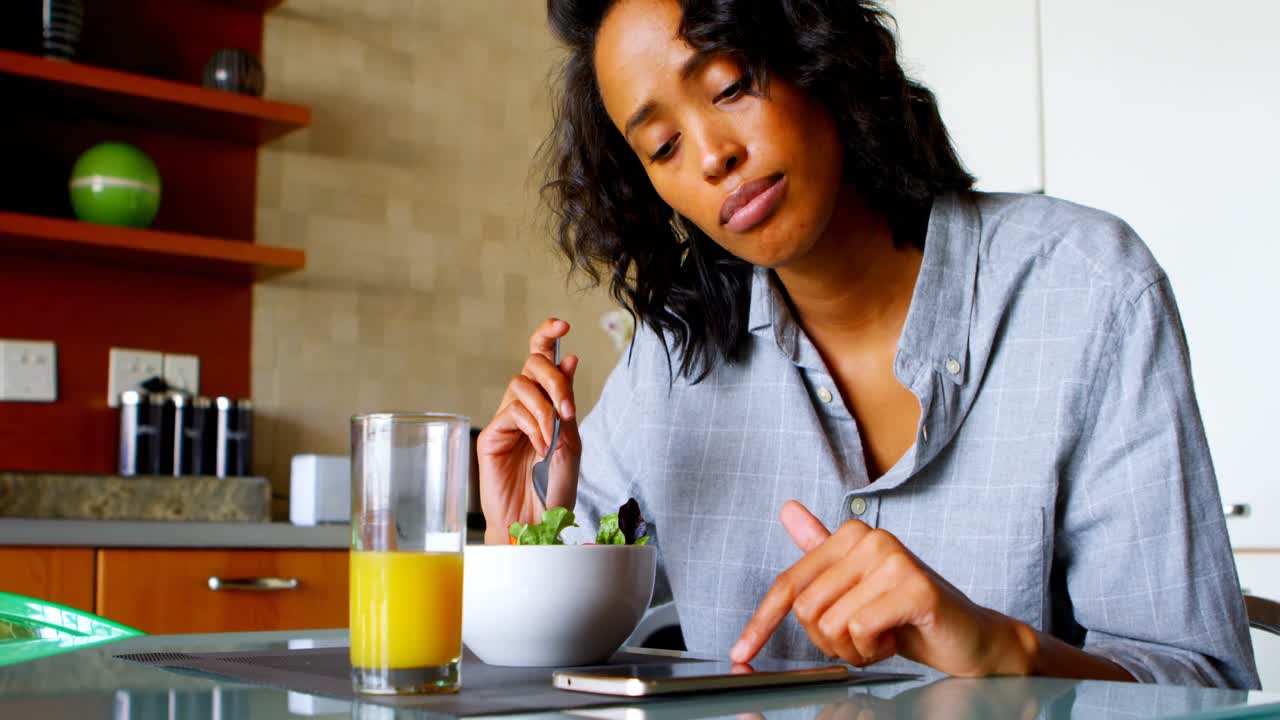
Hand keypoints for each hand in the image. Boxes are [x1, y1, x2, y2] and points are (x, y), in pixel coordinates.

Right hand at [477, 318, 582, 543]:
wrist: (537, 524)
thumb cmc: (555, 489)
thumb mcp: (571, 442)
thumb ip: (567, 403)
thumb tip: (570, 359)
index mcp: (546, 404)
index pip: (542, 359)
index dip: (547, 335)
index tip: (563, 324)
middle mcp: (525, 407)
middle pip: (532, 363)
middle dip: (553, 378)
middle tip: (566, 407)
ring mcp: (506, 420)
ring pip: (521, 384)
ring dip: (544, 407)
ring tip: (552, 437)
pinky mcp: (491, 435)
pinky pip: (512, 411)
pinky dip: (532, 425)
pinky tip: (539, 447)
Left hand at [730, 501, 1031, 676]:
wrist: (971, 638)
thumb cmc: (909, 616)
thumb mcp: (858, 584)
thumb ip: (821, 548)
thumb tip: (787, 509)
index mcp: (850, 535)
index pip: (789, 584)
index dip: (762, 622)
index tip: (741, 651)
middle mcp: (870, 538)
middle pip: (807, 609)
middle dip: (828, 641)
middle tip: (862, 638)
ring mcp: (894, 560)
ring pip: (832, 623)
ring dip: (854, 648)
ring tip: (883, 637)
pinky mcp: (914, 588)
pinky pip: (861, 630)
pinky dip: (874, 650)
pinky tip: (896, 640)